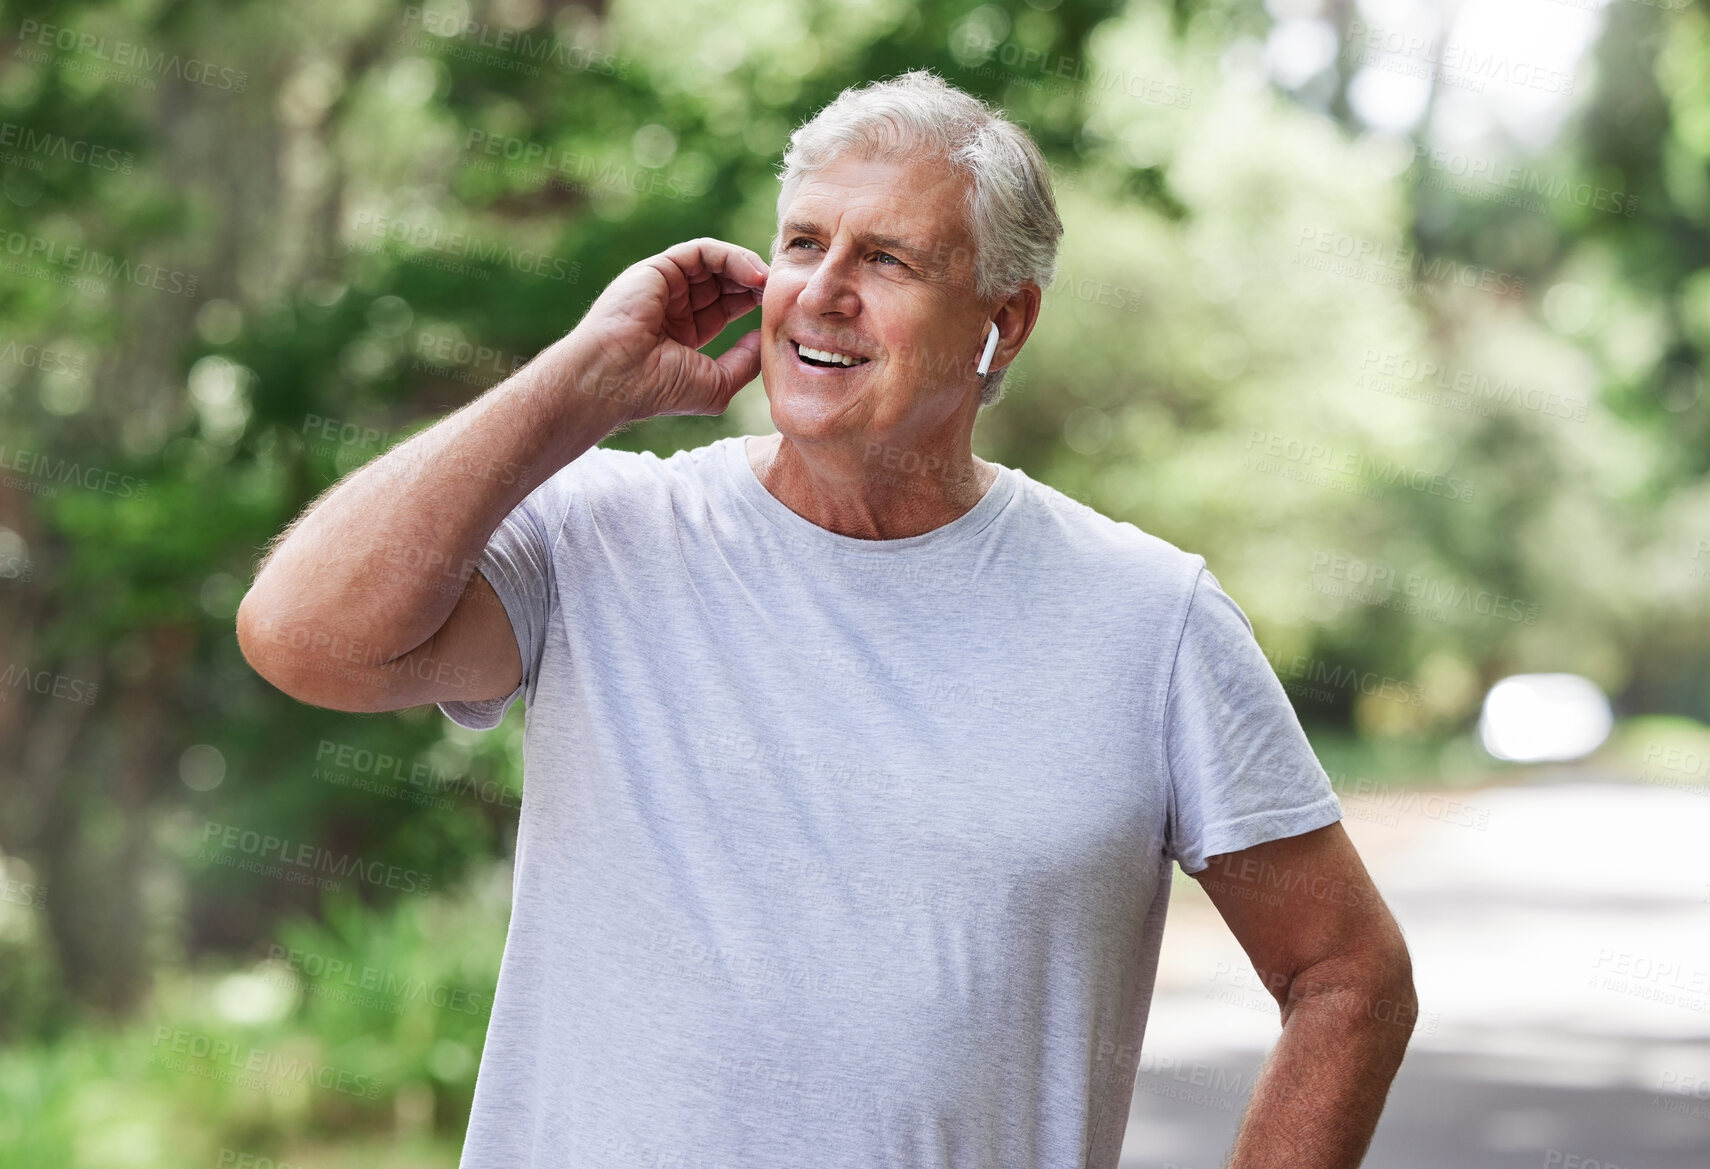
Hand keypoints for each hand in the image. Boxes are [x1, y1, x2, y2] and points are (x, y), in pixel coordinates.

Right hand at [569, 237, 767, 422]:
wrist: (615, 378)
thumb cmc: (659, 389)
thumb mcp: (717, 384)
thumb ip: (745, 362)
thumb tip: (766, 338)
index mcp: (683, 331)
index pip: (727, 307)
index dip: (755, 304)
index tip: (781, 311)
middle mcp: (674, 304)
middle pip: (725, 282)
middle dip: (756, 285)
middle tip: (782, 293)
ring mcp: (665, 284)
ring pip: (717, 263)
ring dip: (749, 269)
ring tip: (770, 284)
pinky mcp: (659, 267)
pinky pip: (704, 251)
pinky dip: (733, 258)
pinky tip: (755, 275)